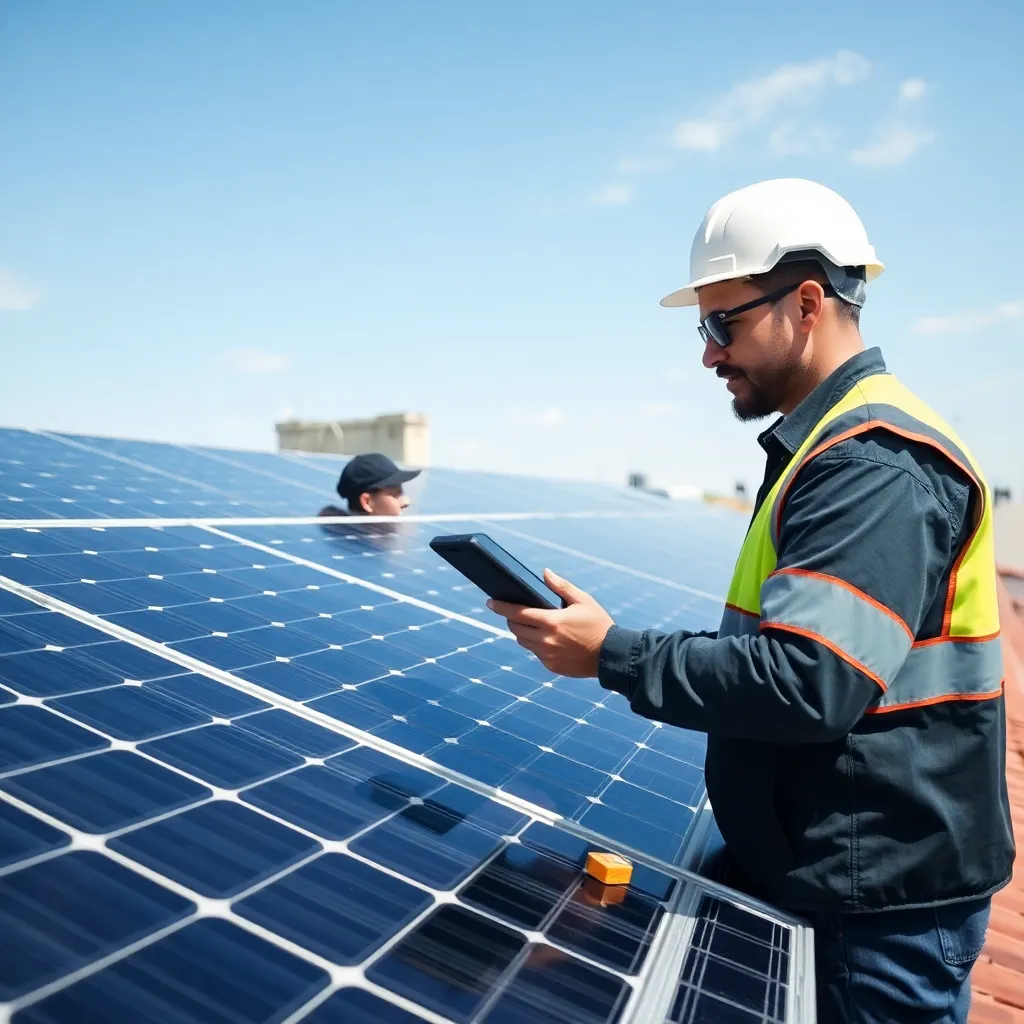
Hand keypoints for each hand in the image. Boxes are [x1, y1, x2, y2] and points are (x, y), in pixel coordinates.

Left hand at [487, 570, 614, 677]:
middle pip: (515, 628)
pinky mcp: (551, 666)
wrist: (610, 655)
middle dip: (512, 619)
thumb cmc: (598, 625)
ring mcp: (547, 656)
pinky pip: (535, 653)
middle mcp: (545, 640)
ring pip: (523, 642)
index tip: (490, 602)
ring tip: (533, 624)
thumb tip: (545, 573)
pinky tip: (548, 639)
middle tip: (515, 612)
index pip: (517, 613)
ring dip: (523, 632)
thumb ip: (561, 586)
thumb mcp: (583, 600)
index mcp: (551, 621)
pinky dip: (536, 645)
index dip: (501, 607)